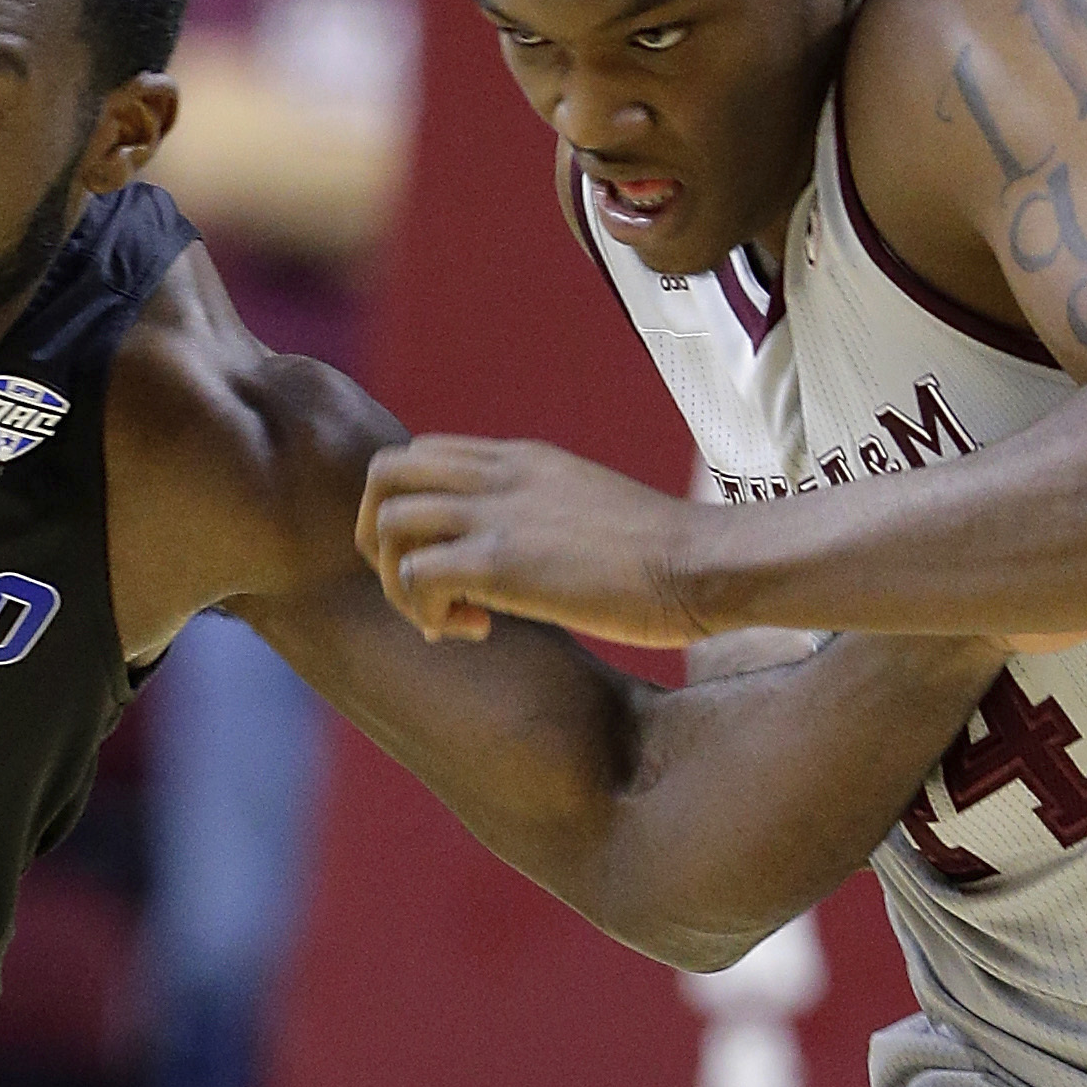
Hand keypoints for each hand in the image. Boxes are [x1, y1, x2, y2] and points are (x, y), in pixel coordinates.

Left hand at [358, 436, 709, 645]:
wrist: (708, 563)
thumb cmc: (664, 556)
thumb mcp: (587, 510)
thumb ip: (540, 513)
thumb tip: (514, 553)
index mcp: (520, 459)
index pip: (423, 455)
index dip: (414, 513)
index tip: (450, 562)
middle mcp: (501, 474)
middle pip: (384, 472)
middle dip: (378, 539)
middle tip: (419, 589)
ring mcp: (499, 513)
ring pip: (387, 521)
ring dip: (398, 581)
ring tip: (448, 617)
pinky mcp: (503, 561)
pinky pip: (415, 574)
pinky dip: (426, 611)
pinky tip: (477, 630)